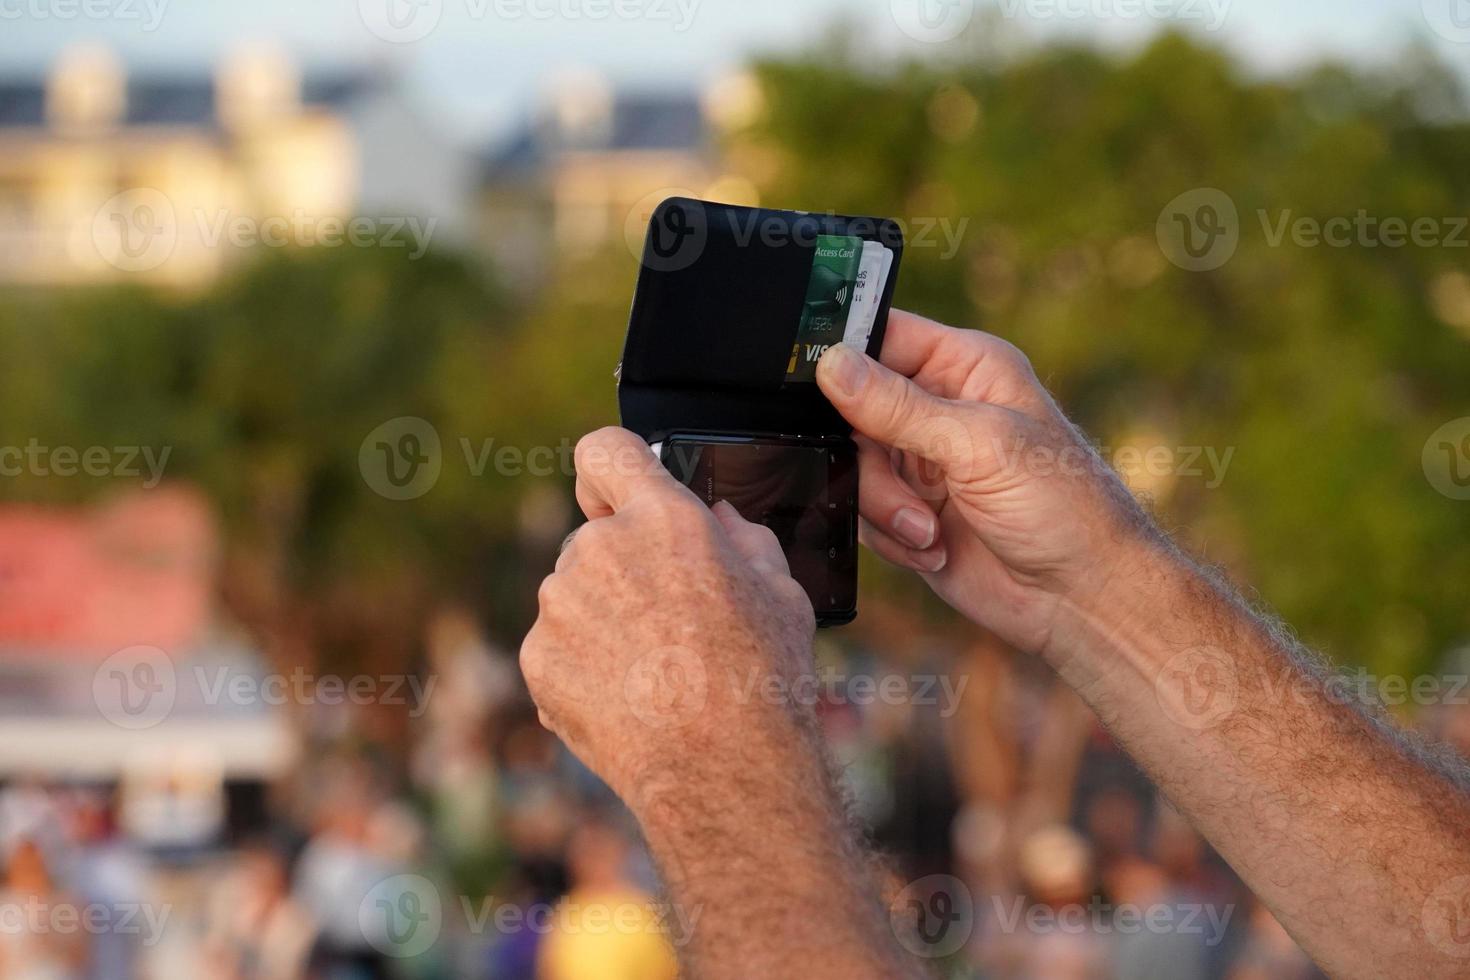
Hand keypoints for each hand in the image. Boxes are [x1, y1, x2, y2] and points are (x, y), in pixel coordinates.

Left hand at [519, 427, 818, 805]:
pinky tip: (627, 701)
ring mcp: (561, 604)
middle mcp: (600, 548)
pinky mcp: (536, 657)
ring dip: (602, 620)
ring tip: (654, 674)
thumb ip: (743, 539)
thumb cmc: (762, 679)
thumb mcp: (782, 592)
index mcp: (664, 518)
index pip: (606, 450)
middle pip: (597, 536)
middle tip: (669, 623)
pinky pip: (555, 647)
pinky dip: (581, 667)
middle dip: (624, 568)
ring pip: (575, 595)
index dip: (612, 468)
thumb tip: (720, 519)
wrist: (720, 771)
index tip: (618, 492)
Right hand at [816, 311, 1156, 656]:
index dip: (844, 355)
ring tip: (929, 530)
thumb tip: (831, 363)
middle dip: (869, 458)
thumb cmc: (1062, 507)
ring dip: (882, 504)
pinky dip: (887, 535)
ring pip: (851, 465)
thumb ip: (898, 406)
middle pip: (850, 408)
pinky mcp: (908, 512)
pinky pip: (859, 512)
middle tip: (904, 489)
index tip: (814, 382)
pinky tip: (932, 547)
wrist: (1080, 598)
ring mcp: (920, 462)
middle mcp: (938, 408)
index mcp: (964, 367)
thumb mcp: (979, 444)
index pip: (881, 336)